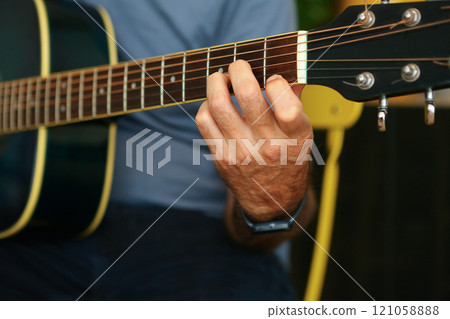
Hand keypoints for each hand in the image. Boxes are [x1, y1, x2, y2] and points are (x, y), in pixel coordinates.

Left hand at [196, 60, 312, 221]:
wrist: (272, 200)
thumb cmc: (289, 161)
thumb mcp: (303, 136)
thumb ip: (296, 103)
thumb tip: (290, 71)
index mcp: (295, 137)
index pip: (287, 105)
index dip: (276, 82)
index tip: (272, 78)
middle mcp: (268, 144)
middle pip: (247, 94)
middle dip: (240, 69)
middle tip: (239, 66)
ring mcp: (242, 151)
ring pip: (219, 104)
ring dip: (216, 82)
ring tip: (221, 78)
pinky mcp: (222, 156)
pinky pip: (204, 122)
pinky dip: (206, 105)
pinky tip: (213, 103)